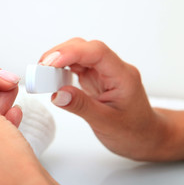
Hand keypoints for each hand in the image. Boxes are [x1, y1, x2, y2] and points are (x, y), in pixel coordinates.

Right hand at [40, 38, 172, 160]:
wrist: (144, 136)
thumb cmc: (133, 131)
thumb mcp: (106, 123)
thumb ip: (81, 106)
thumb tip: (57, 94)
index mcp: (123, 76)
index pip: (97, 52)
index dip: (71, 53)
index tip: (49, 63)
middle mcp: (113, 69)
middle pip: (84, 48)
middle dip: (60, 54)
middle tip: (40, 70)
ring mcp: (103, 72)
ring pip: (77, 54)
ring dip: (57, 60)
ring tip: (41, 74)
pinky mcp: (94, 77)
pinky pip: (75, 65)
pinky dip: (60, 69)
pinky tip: (51, 77)